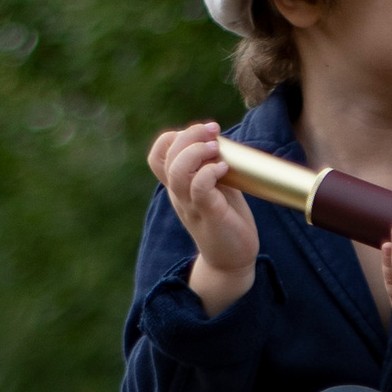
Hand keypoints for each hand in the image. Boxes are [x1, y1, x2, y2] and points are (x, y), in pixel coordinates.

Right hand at [149, 120, 257, 309]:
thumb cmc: (228, 221)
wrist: (233, 261)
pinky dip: (209, 172)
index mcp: (178, 185)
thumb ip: (212, 166)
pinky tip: (223, 168)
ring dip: (196, 151)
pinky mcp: (207, 214)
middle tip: (213, 130)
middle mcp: (179, 194)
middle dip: (188, 134)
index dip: (174, 137)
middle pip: (166, 156)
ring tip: (216, 148)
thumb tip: (218, 139)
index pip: (159, 154)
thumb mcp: (218, 187)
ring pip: (177, 171)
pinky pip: (198, 187)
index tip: (203, 132)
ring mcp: (190, 204)